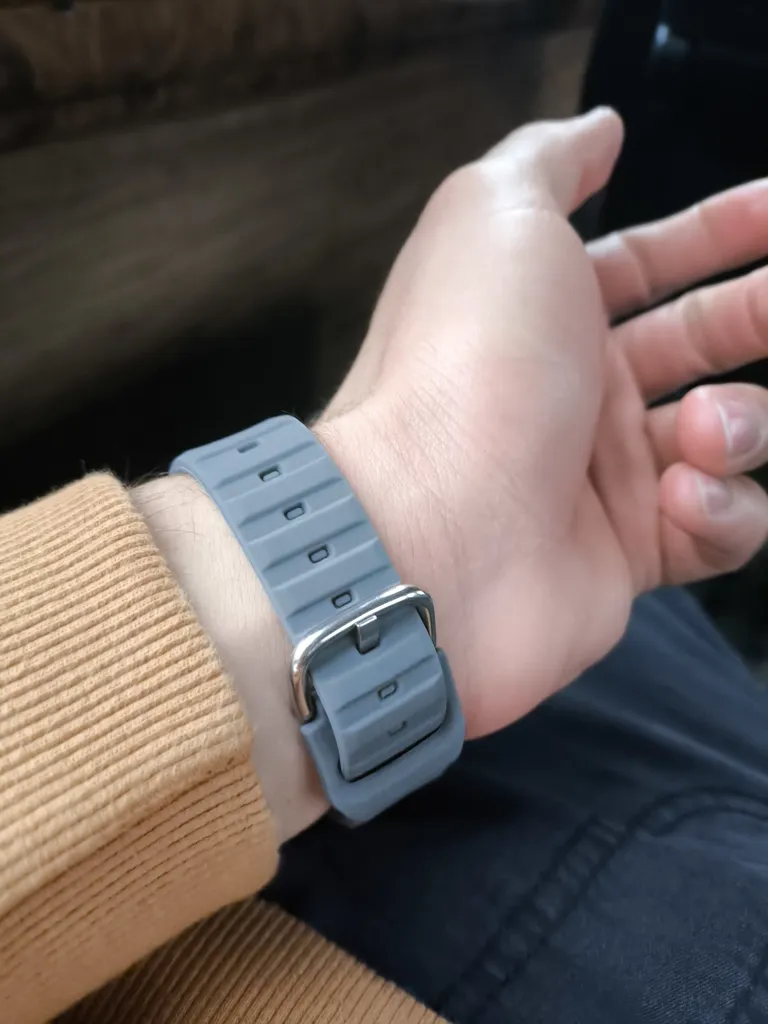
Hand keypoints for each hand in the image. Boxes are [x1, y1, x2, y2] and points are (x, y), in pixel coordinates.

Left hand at [319, 108, 767, 738]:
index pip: (647, 262)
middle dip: (757, 315)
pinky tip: (685, 495)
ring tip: (703, 428)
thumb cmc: (464, 363)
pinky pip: (720, 529)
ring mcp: (602, 477)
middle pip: (697, 342)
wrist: (433, 527)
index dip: (717, 231)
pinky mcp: (630, 555)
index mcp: (543, 313)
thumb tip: (599, 128)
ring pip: (725, 435)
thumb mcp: (496, 214)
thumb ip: (550, 161)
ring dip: (740, 423)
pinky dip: (724, 509)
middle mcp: (573, 392)